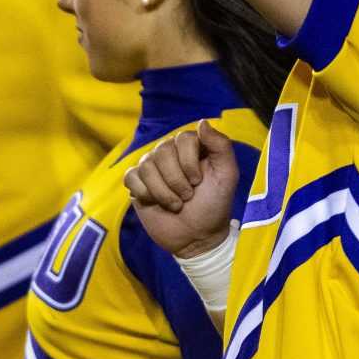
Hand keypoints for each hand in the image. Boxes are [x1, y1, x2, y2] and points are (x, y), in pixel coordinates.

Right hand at [125, 121, 239, 255]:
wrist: (197, 236)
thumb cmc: (214, 205)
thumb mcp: (227, 175)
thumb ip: (221, 145)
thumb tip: (202, 122)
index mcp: (191, 146)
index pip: (183, 138)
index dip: (189, 162)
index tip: (198, 181)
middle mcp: (169, 152)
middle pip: (162, 152)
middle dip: (176, 180)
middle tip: (188, 196)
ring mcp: (150, 166)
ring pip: (146, 167)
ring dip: (163, 192)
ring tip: (175, 204)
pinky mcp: (136, 183)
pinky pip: (131, 177)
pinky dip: (145, 194)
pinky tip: (155, 203)